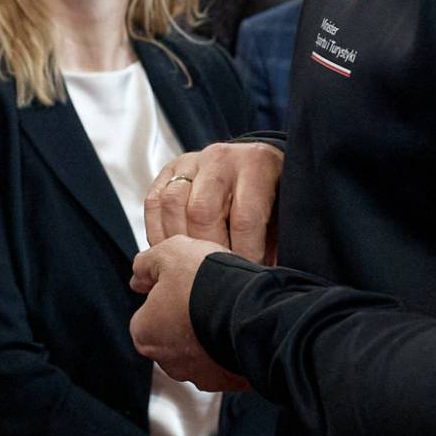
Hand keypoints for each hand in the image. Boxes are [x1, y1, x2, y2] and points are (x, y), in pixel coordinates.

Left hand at [130, 236, 246, 390]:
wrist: (252, 309)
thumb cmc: (208, 284)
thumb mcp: (170, 254)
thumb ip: (146, 265)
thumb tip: (139, 274)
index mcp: (145, 334)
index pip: (147, 315)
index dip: (165, 296)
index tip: (181, 286)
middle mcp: (168, 362)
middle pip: (172, 337)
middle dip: (186, 319)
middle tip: (205, 297)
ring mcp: (199, 375)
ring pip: (200, 352)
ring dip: (209, 336)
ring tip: (226, 310)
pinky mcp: (228, 382)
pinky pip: (226, 364)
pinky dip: (231, 349)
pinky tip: (239, 328)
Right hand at [145, 141, 280, 261]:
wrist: (256, 162)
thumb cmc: (272, 197)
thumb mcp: (283, 213)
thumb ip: (273, 241)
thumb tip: (260, 276)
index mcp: (256, 165)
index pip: (245, 217)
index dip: (244, 253)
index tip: (245, 273)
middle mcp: (220, 158)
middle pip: (202, 211)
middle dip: (206, 250)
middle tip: (213, 273)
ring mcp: (191, 162)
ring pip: (171, 204)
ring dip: (177, 243)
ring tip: (188, 266)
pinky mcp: (168, 170)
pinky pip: (153, 203)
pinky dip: (156, 232)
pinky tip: (169, 251)